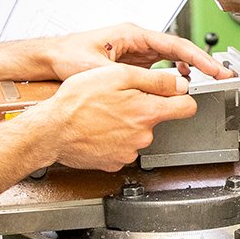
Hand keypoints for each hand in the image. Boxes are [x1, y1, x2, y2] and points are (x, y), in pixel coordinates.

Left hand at [27, 25, 230, 81]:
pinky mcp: (133, 62)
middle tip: (223, 76)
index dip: (198, 58)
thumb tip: (149, 89)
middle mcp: (138, 40)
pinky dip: (174, 76)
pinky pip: (161, 68)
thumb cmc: (68, 55)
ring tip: (209, 82)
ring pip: (172, 59)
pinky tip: (180, 85)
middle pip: (179, 51)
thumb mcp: (96, 68)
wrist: (51, 58)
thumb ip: (124, 78)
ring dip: (190, 70)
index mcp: (134, 34)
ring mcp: (137, 51)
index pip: (174, 45)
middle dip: (202, 63)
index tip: (214, 69)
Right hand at [30, 64, 196, 171]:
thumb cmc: (78, 100)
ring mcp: (129, 151)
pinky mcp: (115, 162)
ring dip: (127, 123)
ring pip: (139, 133)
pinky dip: (114, 138)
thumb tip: (180, 85)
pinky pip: (123, 146)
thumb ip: (155, 81)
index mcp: (148, 112)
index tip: (175, 94)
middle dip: (144, 108)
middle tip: (119, 99)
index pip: (188, 107)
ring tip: (104, 114)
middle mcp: (143, 135)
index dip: (182, 97)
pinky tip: (99, 129)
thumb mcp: (118, 76)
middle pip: (158, 119)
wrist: (51, 130)